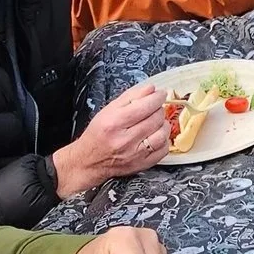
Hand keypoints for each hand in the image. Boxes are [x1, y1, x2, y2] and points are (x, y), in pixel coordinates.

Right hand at [51, 83, 169, 195]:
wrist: (90, 161)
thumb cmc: (98, 134)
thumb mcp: (108, 110)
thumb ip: (130, 97)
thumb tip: (151, 89)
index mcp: (115, 122)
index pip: (144, 106)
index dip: (157, 98)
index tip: (161, 94)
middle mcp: (125, 139)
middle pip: (155, 119)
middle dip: (159, 109)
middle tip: (155, 108)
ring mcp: (135, 154)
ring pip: (162, 134)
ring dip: (163, 124)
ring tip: (156, 122)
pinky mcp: (142, 164)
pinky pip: (163, 150)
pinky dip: (163, 140)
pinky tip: (156, 136)